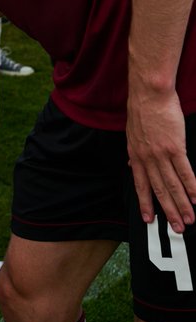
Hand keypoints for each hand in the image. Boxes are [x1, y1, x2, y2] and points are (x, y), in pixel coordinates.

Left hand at [127, 88, 195, 233]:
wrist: (150, 94)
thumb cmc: (143, 110)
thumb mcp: (131, 134)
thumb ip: (135, 153)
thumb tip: (132, 166)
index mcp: (135, 156)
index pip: (141, 185)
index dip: (145, 203)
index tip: (149, 219)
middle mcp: (147, 158)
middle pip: (159, 190)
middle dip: (168, 211)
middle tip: (177, 228)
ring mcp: (161, 154)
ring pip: (172, 185)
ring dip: (182, 204)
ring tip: (190, 218)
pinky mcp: (175, 147)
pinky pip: (185, 172)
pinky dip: (191, 187)